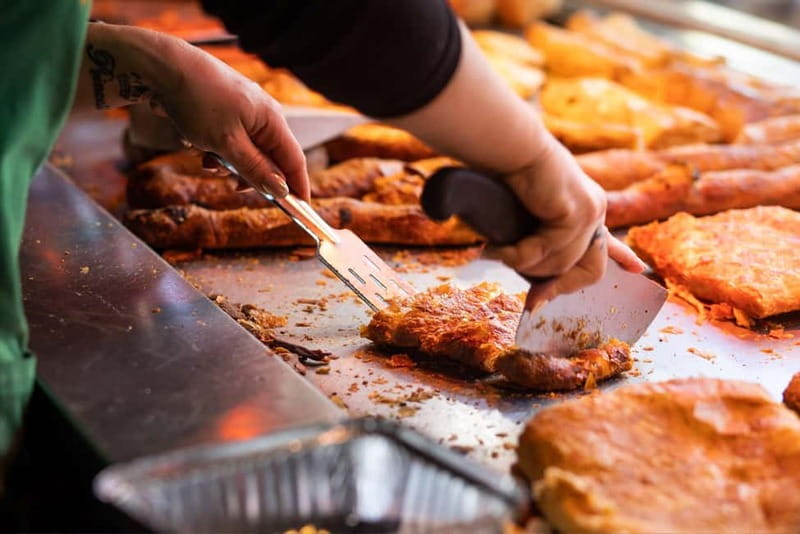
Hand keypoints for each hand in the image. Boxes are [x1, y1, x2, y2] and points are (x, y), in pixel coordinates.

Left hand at [73, 24, 308, 199]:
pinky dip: (219, 152)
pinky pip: (231, 141)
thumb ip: (256, 169)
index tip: (300, 210)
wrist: (163, 68)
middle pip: (271, 158)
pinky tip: (200, 150)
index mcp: (272, 120)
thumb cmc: (199, 100)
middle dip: (253, 176)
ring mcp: (244, 112)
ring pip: (248, 152)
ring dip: (230, 165)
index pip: (294, 160)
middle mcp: (263, 115)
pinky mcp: (225, 111)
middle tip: (236, 188)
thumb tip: (282, 190)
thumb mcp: (227, 143)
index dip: (298, 186)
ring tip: (209, 164)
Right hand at [487, 139, 645, 307]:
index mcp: (588, 206)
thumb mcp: (529, 217)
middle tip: (532, 299)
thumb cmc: (512, 176)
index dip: (623, 256)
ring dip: (525, 266)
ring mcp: (590, 212)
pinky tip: (497, 249)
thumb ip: (535, 245)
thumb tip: (529, 287)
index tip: (638, 269)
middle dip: (559, 287)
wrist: (512, 148)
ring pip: (563, 264)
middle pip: (592, 270)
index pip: (610, 240)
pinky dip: (520, 255)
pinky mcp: (577, 213)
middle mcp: (595, 210)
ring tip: (496, 254)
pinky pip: (548, 252)